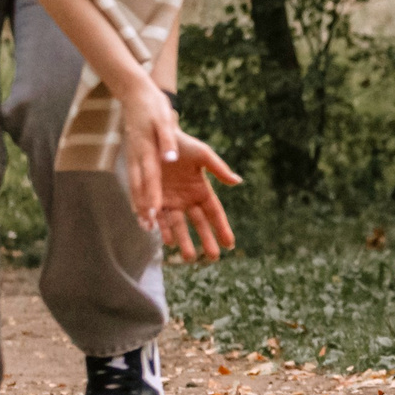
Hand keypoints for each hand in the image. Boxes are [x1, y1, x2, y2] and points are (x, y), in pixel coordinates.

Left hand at [118, 82, 241, 262]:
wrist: (157, 137)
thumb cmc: (183, 145)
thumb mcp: (203, 155)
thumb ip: (219, 169)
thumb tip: (238, 181)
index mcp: (202, 190)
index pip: (215, 213)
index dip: (222, 228)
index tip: (230, 244)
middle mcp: (187, 200)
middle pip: (199, 224)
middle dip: (206, 241)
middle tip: (213, 258)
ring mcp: (171, 202)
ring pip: (179, 226)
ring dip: (184, 241)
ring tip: (190, 257)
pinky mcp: (155, 201)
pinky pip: (160, 219)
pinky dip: (164, 231)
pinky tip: (169, 242)